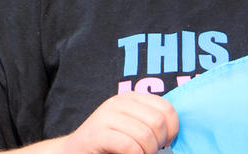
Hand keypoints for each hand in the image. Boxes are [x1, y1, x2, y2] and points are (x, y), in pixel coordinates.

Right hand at [58, 92, 178, 153]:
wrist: (73, 151)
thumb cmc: (108, 144)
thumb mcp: (131, 127)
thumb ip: (149, 123)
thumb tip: (174, 134)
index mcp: (132, 98)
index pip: (166, 109)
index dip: (173, 130)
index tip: (165, 143)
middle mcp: (120, 102)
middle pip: (158, 122)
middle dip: (159, 143)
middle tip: (150, 152)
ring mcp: (107, 115)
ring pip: (144, 135)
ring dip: (147, 152)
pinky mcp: (97, 133)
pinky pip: (128, 145)